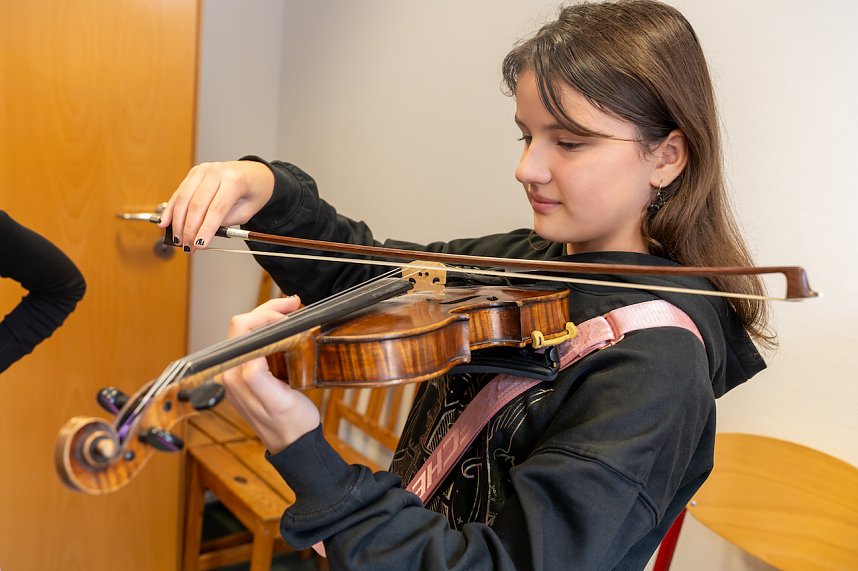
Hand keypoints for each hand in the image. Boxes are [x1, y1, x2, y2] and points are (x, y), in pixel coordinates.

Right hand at [158, 160, 274, 251]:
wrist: (255, 173)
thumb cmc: (253, 192)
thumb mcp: (247, 211)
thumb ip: (226, 221)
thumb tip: (202, 232)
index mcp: (234, 180)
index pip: (217, 208)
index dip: (206, 229)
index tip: (199, 245)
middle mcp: (217, 172)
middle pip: (197, 204)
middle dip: (189, 229)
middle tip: (187, 246)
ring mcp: (203, 170)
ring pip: (184, 198)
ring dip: (178, 221)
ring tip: (178, 239)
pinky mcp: (194, 172)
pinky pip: (180, 192)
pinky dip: (171, 208)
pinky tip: (165, 222)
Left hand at [220, 296, 320, 453]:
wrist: (295, 443)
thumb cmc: (291, 424)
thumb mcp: (278, 402)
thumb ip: (258, 377)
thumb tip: (252, 354)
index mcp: (232, 375)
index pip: (242, 327)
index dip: (267, 314)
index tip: (292, 314)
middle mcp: (228, 372)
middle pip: (243, 325)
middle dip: (269, 310)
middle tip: (295, 306)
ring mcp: (236, 373)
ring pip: (248, 331)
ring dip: (270, 317)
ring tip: (292, 311)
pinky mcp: (246, 374)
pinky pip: (254, 342)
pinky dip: (270, 329)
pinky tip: (287, 327)